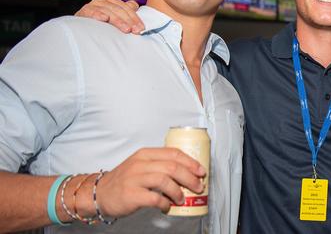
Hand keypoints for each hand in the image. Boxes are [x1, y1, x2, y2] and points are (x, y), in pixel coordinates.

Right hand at [75, 0, 143, 33]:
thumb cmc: (101, 26)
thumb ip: (125, 12)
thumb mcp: (115, 19)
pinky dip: (97, 14)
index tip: (141, 28)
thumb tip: (135, 5)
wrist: (81, 30)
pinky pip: (91, 11)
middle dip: (129, 21)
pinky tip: (104, 18)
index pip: (127, 8)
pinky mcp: (83, 11)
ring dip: (118, 20)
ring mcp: (93, 5)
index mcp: (112, 2)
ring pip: (109, 11)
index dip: (135, 18)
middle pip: (119, 10)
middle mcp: (103, 1)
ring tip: (126, 29)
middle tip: (136, 31)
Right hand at [89, 148, 205, 217]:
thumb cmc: (125, 180)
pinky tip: (167, 207)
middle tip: (198, 187)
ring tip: (182, 199)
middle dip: (190, 177)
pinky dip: (165, 203)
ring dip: (178, 191)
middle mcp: (140, 164)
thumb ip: (160, 165)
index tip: (201, 171)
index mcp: (146, 154)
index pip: (173, 153)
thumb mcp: (141, 165)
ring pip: (165, 181)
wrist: (99, 193)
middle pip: (172, 167)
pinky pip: (154, 198)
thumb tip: (188, 173)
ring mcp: (134, 179)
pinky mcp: (131, 194)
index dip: (191, 162)